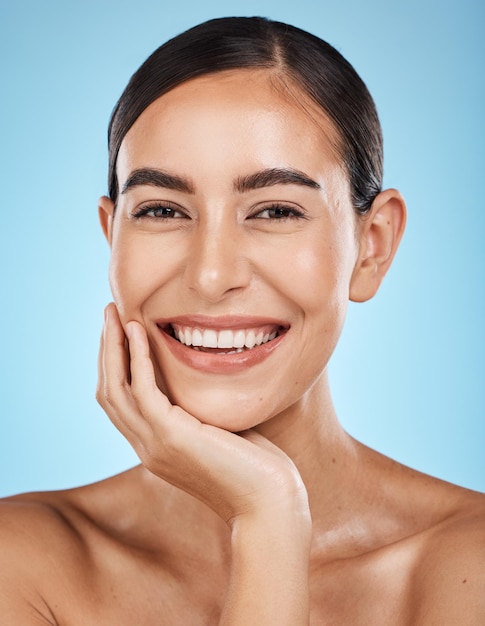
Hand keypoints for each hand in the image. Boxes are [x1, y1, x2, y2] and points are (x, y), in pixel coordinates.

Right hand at [97, 303, 308, 524]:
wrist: (269, 503)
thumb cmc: (255, 467)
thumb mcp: (219, 430)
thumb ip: (200, 408)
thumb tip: (203, 375)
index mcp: (156, 447)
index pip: (121, 402)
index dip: (116, 365)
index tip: (122, 331)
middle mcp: (147, 447)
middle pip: (109, 392)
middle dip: (107, 350)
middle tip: (110, 314)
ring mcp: (155, 444)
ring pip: (115, 389)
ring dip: (113, 347)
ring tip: (116, 314)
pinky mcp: (171, 437)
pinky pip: (142, 389)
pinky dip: (136, 357)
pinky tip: (140, 331)